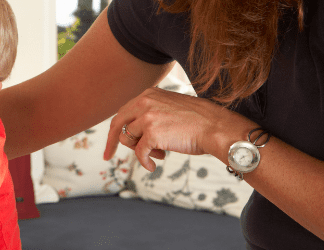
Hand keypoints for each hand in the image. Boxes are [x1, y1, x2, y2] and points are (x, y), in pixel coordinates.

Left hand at [103, 87, 255, 171]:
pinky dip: (145, 162)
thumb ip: (152, 114)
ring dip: (140, 151)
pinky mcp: (152, 133)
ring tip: (158, 155)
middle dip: (112, 141)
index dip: (116, 128)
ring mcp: (147, 117)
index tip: (110, 142)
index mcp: (149, 94)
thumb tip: (134, 132)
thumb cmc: (198, 122)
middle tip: (107, 155)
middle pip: (118, 124)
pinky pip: (139, 153)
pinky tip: (153, 166)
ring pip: (128, 139)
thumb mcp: (171, 108)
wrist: (216, 127)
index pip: (124, 111)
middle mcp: (145, 102)